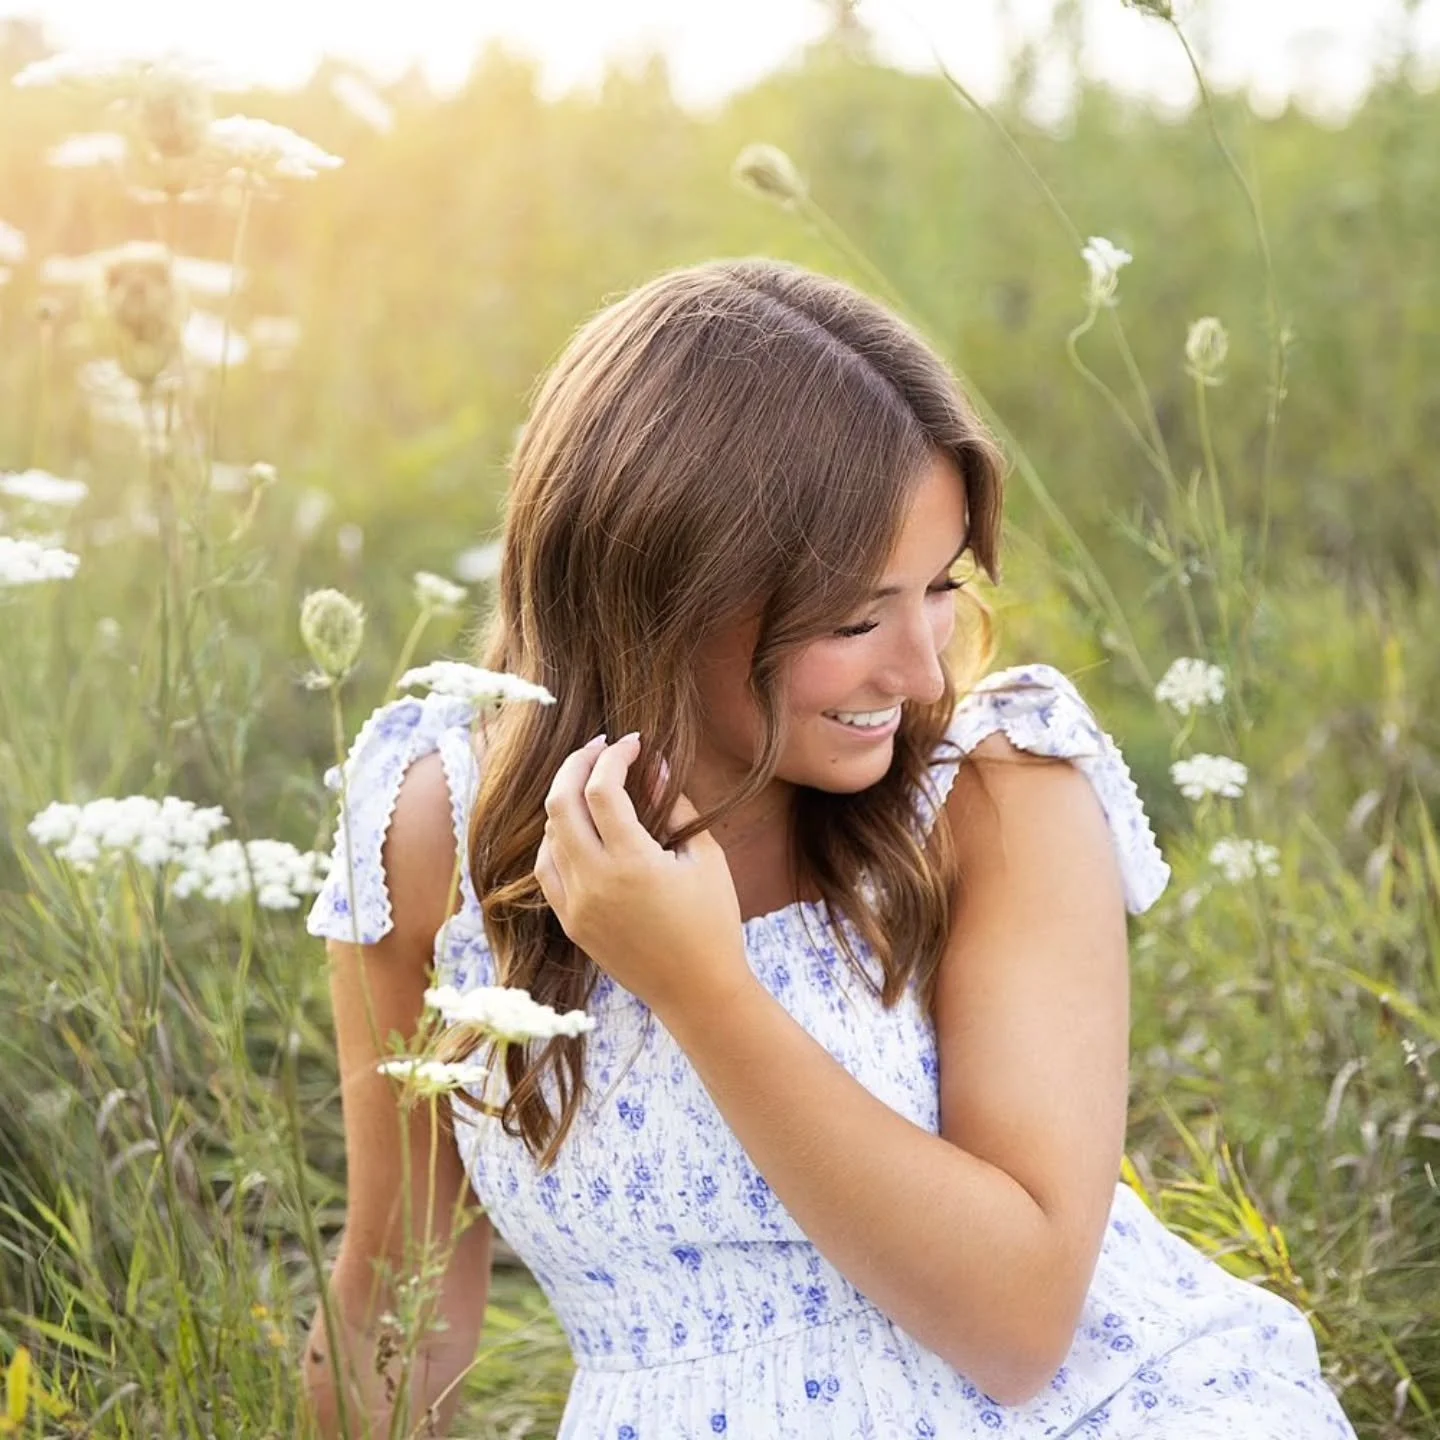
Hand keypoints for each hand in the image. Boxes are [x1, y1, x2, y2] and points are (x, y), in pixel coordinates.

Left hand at [533, 733, 751, 1019]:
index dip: (615, 756)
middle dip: (577, 764)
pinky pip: (547, 868)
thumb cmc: (713, 922)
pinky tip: (579, 826)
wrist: (697, 991)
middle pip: (560, 802)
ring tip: (593, 783)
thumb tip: (652, 765)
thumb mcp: (704, 857)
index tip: (633, 743)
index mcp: (631, 863)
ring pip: (549, 833)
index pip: (602, 789)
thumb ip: (675, 806)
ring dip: (566, 799)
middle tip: (600, 746)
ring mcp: (575, 904)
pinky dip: (558, 838)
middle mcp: (594, 882)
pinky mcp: (570, 922)